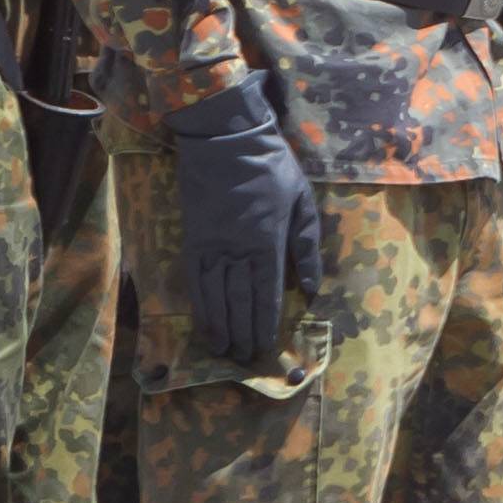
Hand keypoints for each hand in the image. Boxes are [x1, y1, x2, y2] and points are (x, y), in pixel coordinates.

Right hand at [165, 77, 326, 367]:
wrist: (225, 142)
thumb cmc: (272, 170)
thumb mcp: (303, 204)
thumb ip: (307, 247)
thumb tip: (311, 287)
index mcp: (268, 243)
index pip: (267, 294)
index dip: (266, 323)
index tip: (267, 347)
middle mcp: (237, 252)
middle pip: (240, 301)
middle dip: (244, 332)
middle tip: (246, 359)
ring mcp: (210, 247)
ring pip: (215, 297)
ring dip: (221, 326)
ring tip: (224, 351)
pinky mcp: (191, 240)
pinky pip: (193, 281)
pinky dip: (198, 305)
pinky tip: (202, 323)